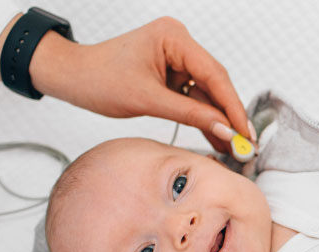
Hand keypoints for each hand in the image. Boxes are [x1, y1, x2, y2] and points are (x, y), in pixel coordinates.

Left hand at [0, 16, 252, 154]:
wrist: (73, 77)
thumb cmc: (99, 79)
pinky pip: (194, 96)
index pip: (214, 75)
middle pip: (215, 82)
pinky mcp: (172, 72)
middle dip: (228, 114)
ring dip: (217, 119)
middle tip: (244, 143)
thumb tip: (223, 130)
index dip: (232, 106)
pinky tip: (216, 137)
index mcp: (173, 38)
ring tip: (232, 146)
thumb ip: (190, 114)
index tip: (245, 132)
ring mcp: (176, 57)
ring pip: (207, 92)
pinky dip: (202, 116)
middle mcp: (179, 42)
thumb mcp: (148, 100)